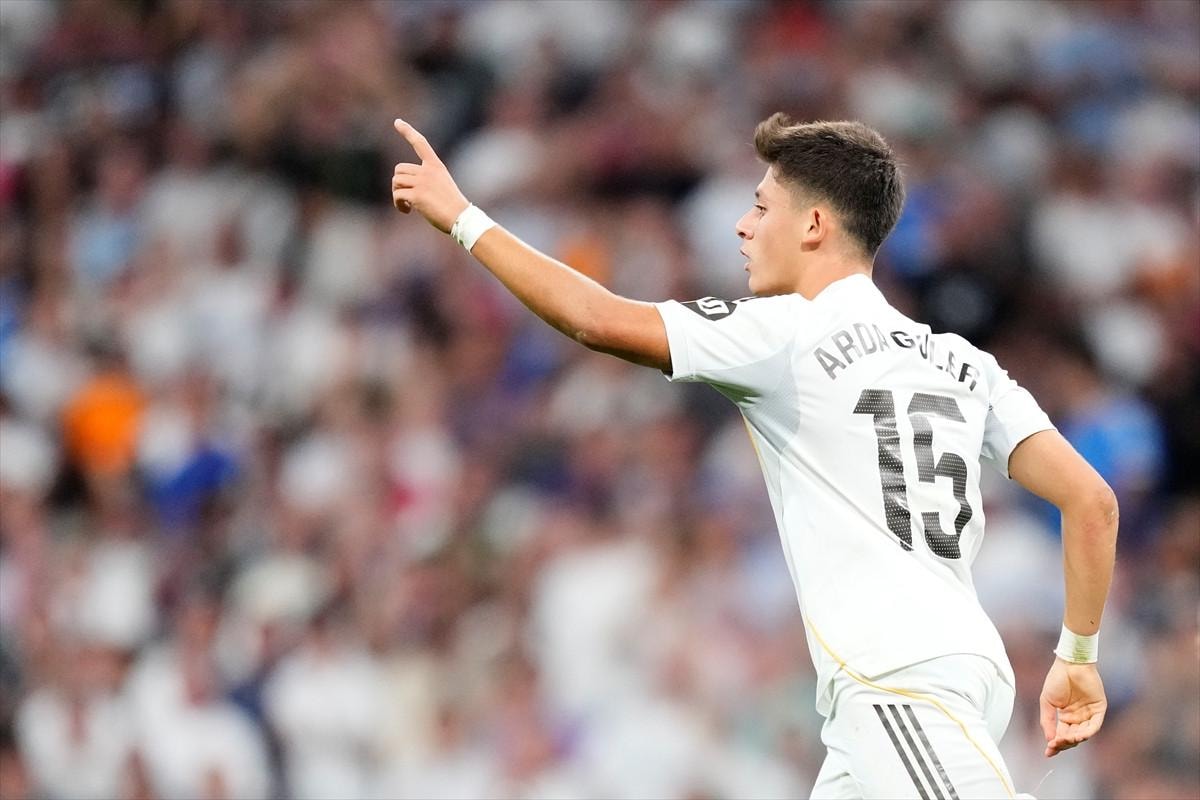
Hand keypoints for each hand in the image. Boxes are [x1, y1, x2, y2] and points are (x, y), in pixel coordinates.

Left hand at [390, 118, 469, 232]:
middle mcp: (428, 171)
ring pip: (396, 181)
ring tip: (406, 205)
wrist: (461, 218)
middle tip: (404, 196)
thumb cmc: (453, 207)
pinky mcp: (417, 195)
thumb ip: (426, 181)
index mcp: (436, 166)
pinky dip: (398, 204)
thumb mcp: (442, 186)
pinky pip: (397, 195)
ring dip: (397, 194)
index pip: (420, 143)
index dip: (407, 131)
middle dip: (398, 183)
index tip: (397, 121)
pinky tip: (406, 211)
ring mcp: (422, 182)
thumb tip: (403, 189)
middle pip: (399, 169)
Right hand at [1038, 657, 1106, 756]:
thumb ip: (1047, 720)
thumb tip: (1049, 739)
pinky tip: (1077, 735)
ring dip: (1074, 739)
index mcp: (1065, 716)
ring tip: (1064, 739)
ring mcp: (1088, 714)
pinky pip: (1094, 726)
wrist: (1069, 664)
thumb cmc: (1057, 679)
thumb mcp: (1046, 702)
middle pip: (1072, 737)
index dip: (1055, 745)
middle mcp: (1078, 717)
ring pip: (1083, 734)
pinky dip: (1086, 732)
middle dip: (1063, 743)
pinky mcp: (1098, 709)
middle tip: (1054, 744)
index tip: (1048, 753)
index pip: (1061, 735)